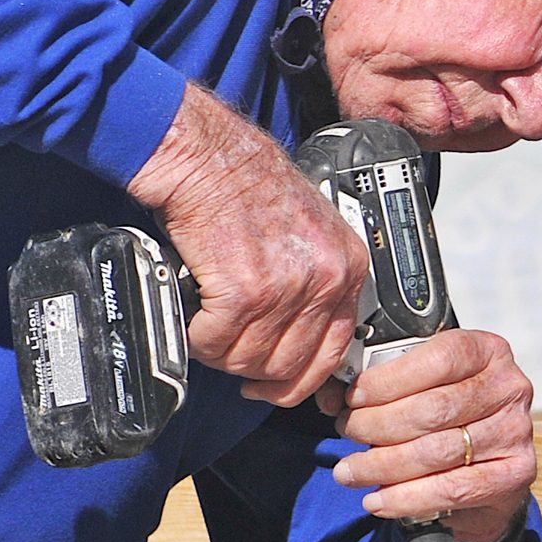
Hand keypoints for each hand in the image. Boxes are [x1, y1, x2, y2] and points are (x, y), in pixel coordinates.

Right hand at [127, 85, 368, 405]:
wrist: (209, 156)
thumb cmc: (247, 184)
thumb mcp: (308, 231)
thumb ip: (312, 282)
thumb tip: (297, 338)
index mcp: (347, 265)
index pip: (335, 351)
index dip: (300, 379)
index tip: (277, 384)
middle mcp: (325, 278)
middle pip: (290, 366)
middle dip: (254, 370)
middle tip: (230, 352)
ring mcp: (287, 286)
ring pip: (250, 360)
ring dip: (221, 351)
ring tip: (209, 325)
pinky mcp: (245, 290)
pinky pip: (216, 342)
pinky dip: (197, 337)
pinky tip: (194, 314)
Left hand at [324, 330, 536, 541]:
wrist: (489, 465)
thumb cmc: (450, 417)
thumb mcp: (426, 384)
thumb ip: (389, 382)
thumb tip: (334, 394)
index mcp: (487, 351)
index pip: (438, 359)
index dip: (388, 381)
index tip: (353, 398)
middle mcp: (509, 387)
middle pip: (434, 409)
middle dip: (378, 424)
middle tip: (346, 432)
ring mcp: (516, 431)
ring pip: (438, 452)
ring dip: (383, 465)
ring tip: (349, 472)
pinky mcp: (516, 474)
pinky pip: (452, 488)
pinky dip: (407, 497)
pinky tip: (378, 499)